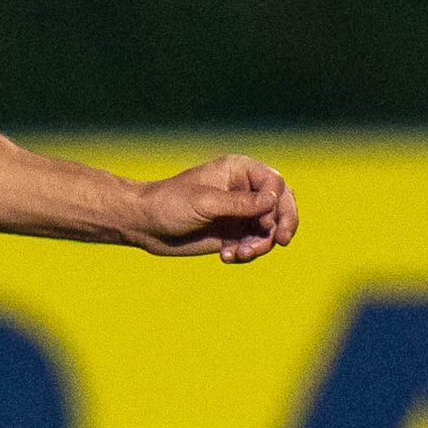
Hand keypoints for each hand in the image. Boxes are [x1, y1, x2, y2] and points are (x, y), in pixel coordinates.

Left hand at [130, 154, 298, 263]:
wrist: (145, 225)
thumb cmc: (169, 204)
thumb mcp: (206, 202)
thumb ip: (240, 203)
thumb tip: (273, 200)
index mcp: (239, 170)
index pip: (275, 182)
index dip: (279, 202)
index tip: (269, 222)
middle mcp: (244, 190)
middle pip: (280, 205)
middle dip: (282, 224)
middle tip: (281, 241)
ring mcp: (240, 213)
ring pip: (269, 229)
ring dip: (260, 245)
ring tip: (239, 254)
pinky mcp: (233, 233)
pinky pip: (253, 245)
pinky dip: (246, 253)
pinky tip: (226, 257)